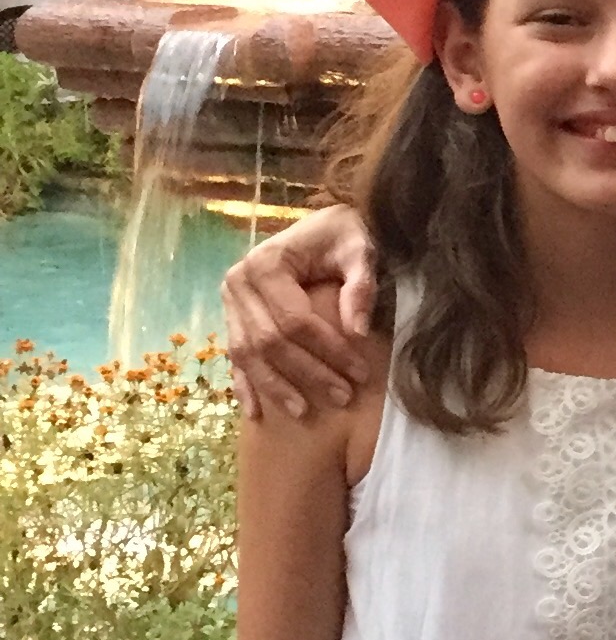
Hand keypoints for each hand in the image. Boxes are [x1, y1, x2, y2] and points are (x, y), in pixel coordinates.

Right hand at [222, 207, 379, 422]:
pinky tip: (256, 413)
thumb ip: (361, 285)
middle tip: (343, 396)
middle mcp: (238, 283)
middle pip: (269, 341)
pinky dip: (245, 384)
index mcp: (265, 263)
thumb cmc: (343, 236)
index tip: (360, 372)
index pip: (295, 320)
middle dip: (306, 373)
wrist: (323, 226)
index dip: (328, 350)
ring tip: (304, 411)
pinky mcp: (231, 316)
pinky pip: (234, 356)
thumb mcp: (360, 249)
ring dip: (275, 387)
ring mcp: (230, 302)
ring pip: (247, 354)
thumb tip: (357, 333)